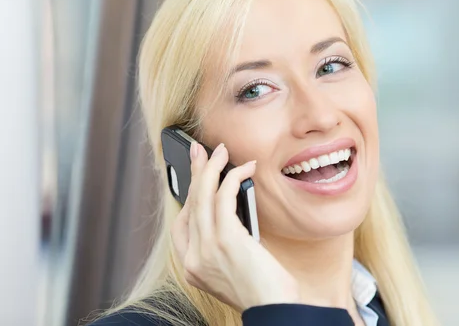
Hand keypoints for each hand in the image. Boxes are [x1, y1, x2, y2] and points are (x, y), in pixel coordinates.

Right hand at [171, 142, 299, 311]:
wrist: (275, 310)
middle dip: (195, 174)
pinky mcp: (225, 239)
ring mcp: (206, 249)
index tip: (197, 179)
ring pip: (202, 197)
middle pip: (190, 205)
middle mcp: (193, 259)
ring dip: (210, 168)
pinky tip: (243, 168)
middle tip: (199, 151)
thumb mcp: (235, 268)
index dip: (189, 198)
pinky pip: (223, 198)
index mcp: (193, 268)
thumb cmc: (264, 291)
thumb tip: (230, 210)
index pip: (181, 225)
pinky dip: (232, 178)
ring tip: (219, 150)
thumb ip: (224, 244)